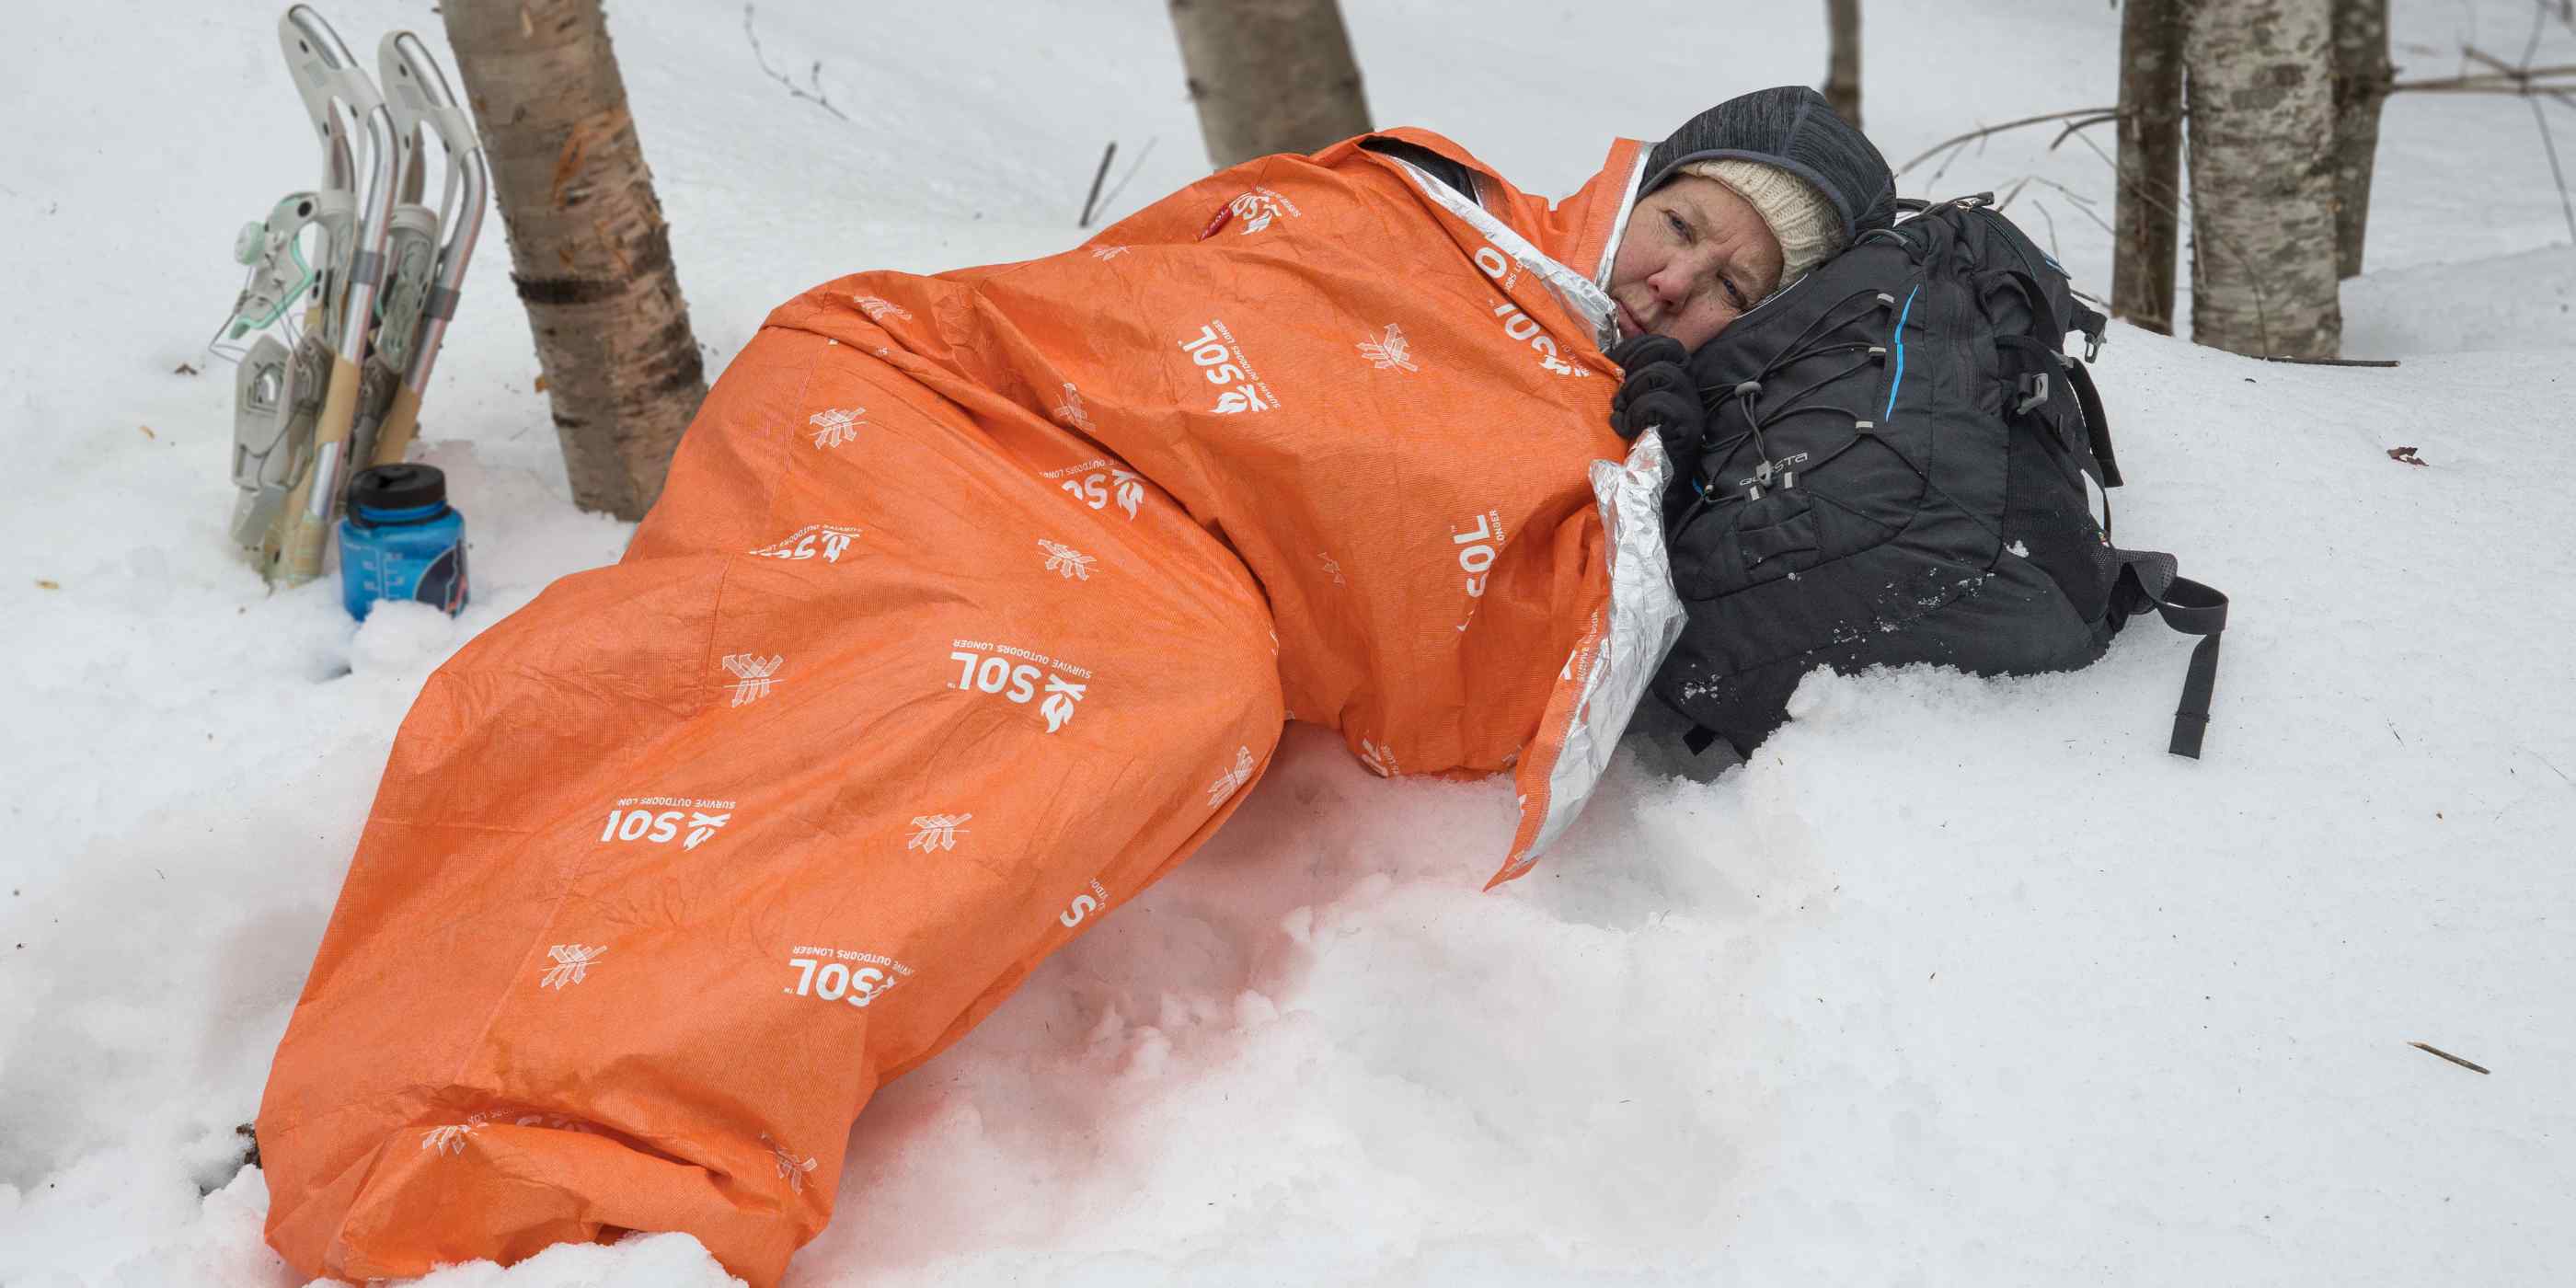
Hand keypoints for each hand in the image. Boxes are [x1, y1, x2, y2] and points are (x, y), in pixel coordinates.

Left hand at [1607, 334, 1704, 460]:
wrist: (1647, 490)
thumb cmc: (1631, 450)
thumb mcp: (1626, 407)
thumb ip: (1623, 383)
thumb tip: (1603, 357)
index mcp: (1673, 383)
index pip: (1665, 345)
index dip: (1635, 347)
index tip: (1612, 365)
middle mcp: (1688, 391)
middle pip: (1670, 349)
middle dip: (1635, 360)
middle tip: (1618, 389)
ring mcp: (1691, 407)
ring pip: (1664, 373)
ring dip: (1633, 391)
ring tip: (1622, 413)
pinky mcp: (1688, 426)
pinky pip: (1659, 402)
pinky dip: (1635, 413)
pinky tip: (1626, 430)